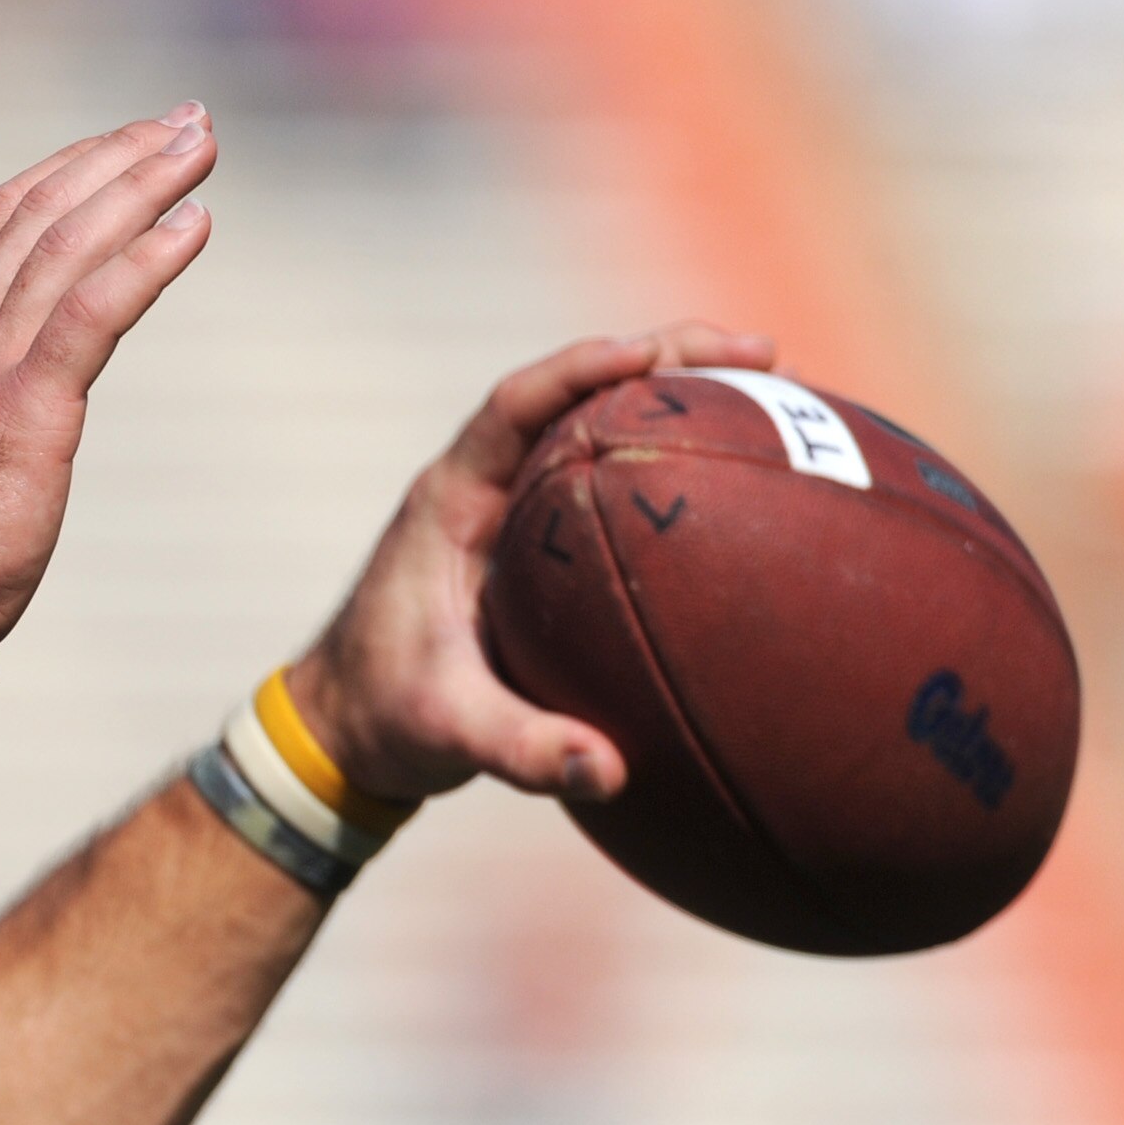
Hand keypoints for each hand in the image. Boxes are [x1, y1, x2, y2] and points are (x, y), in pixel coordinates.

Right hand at [0, 108, 216, 645]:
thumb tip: (4, 391)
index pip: (3, 218)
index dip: (71, 168)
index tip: (129, 142)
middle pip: (43, 210)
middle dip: (120, 155)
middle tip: (188, 121)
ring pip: (71, 243)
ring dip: (144, 184)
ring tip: (201, 149)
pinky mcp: (26, 404)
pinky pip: (94, 310)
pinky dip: (148, 257)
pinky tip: (197, 224)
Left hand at [284, 322, 776, 802]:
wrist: (344, 727)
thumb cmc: (384, 717)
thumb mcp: (445, 732)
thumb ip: (520, 749)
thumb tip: (608, 772)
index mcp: (448, 503)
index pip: (513, 406)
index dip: (581, 369)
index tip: (655, 354)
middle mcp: (484, 487)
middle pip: (577, 392)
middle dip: (667, 359)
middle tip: (763, 352)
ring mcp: (514, 508)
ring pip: (601, 424)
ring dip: (680, 396)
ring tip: (779, 384)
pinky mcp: (541, 539)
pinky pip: (614, 476)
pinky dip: (675, 459)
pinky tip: (750, 472)